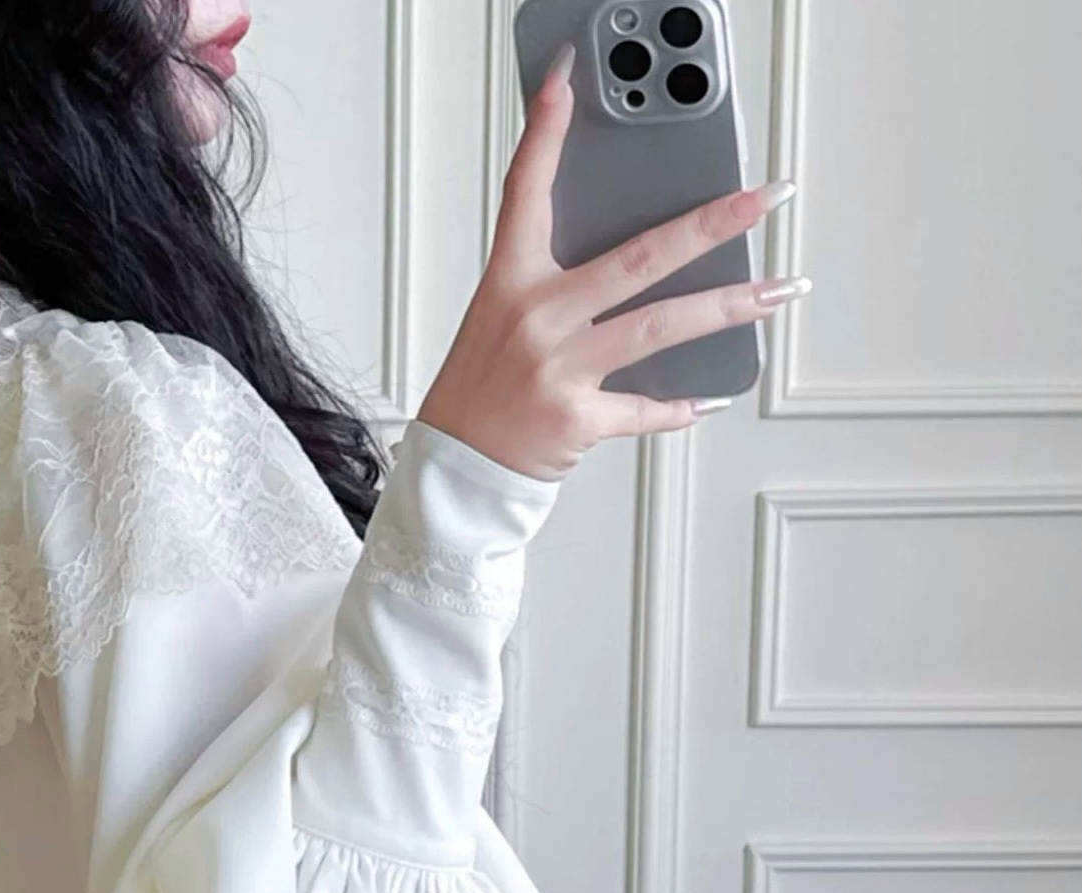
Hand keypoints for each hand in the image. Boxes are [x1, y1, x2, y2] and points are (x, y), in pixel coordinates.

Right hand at [416, 50, 808, 480]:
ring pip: (659, 326)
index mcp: (511, 282)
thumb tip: (632, 257)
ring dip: (728, 306)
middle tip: (762, 199)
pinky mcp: (576, 420)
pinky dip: (677, 407)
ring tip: (777, 290)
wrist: (454, 471)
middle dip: (710, 224)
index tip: (565, 81)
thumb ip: (557, 281)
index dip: (544, 134)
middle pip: (638, 257)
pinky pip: (643, 408)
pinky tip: (708, 398)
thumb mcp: (501, 318)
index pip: (526, 193)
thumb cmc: (481, 391)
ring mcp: (559, 369)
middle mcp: (538, 318)